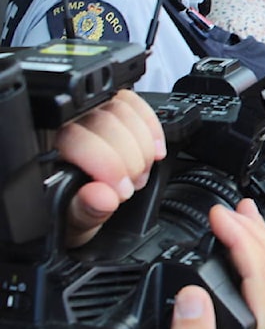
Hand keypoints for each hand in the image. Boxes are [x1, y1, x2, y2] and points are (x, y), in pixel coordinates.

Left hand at [56, 89, 165, 246]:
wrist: (82, 210)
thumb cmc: (72, 216)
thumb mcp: (76, 225)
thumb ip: (86, 211)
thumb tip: (103, 196)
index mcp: (46, 152)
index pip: (77, 138)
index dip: (107, 163)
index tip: (121, 191)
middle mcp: (63, 126)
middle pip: (104, 120)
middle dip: (129, 158)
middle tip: (131, 187)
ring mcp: (88, 115)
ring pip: (122, 109)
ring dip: (143, 145)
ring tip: (139, 175)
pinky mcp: (110, 110)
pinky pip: (134, 103)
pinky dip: (152, 128)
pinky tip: (155, 151)